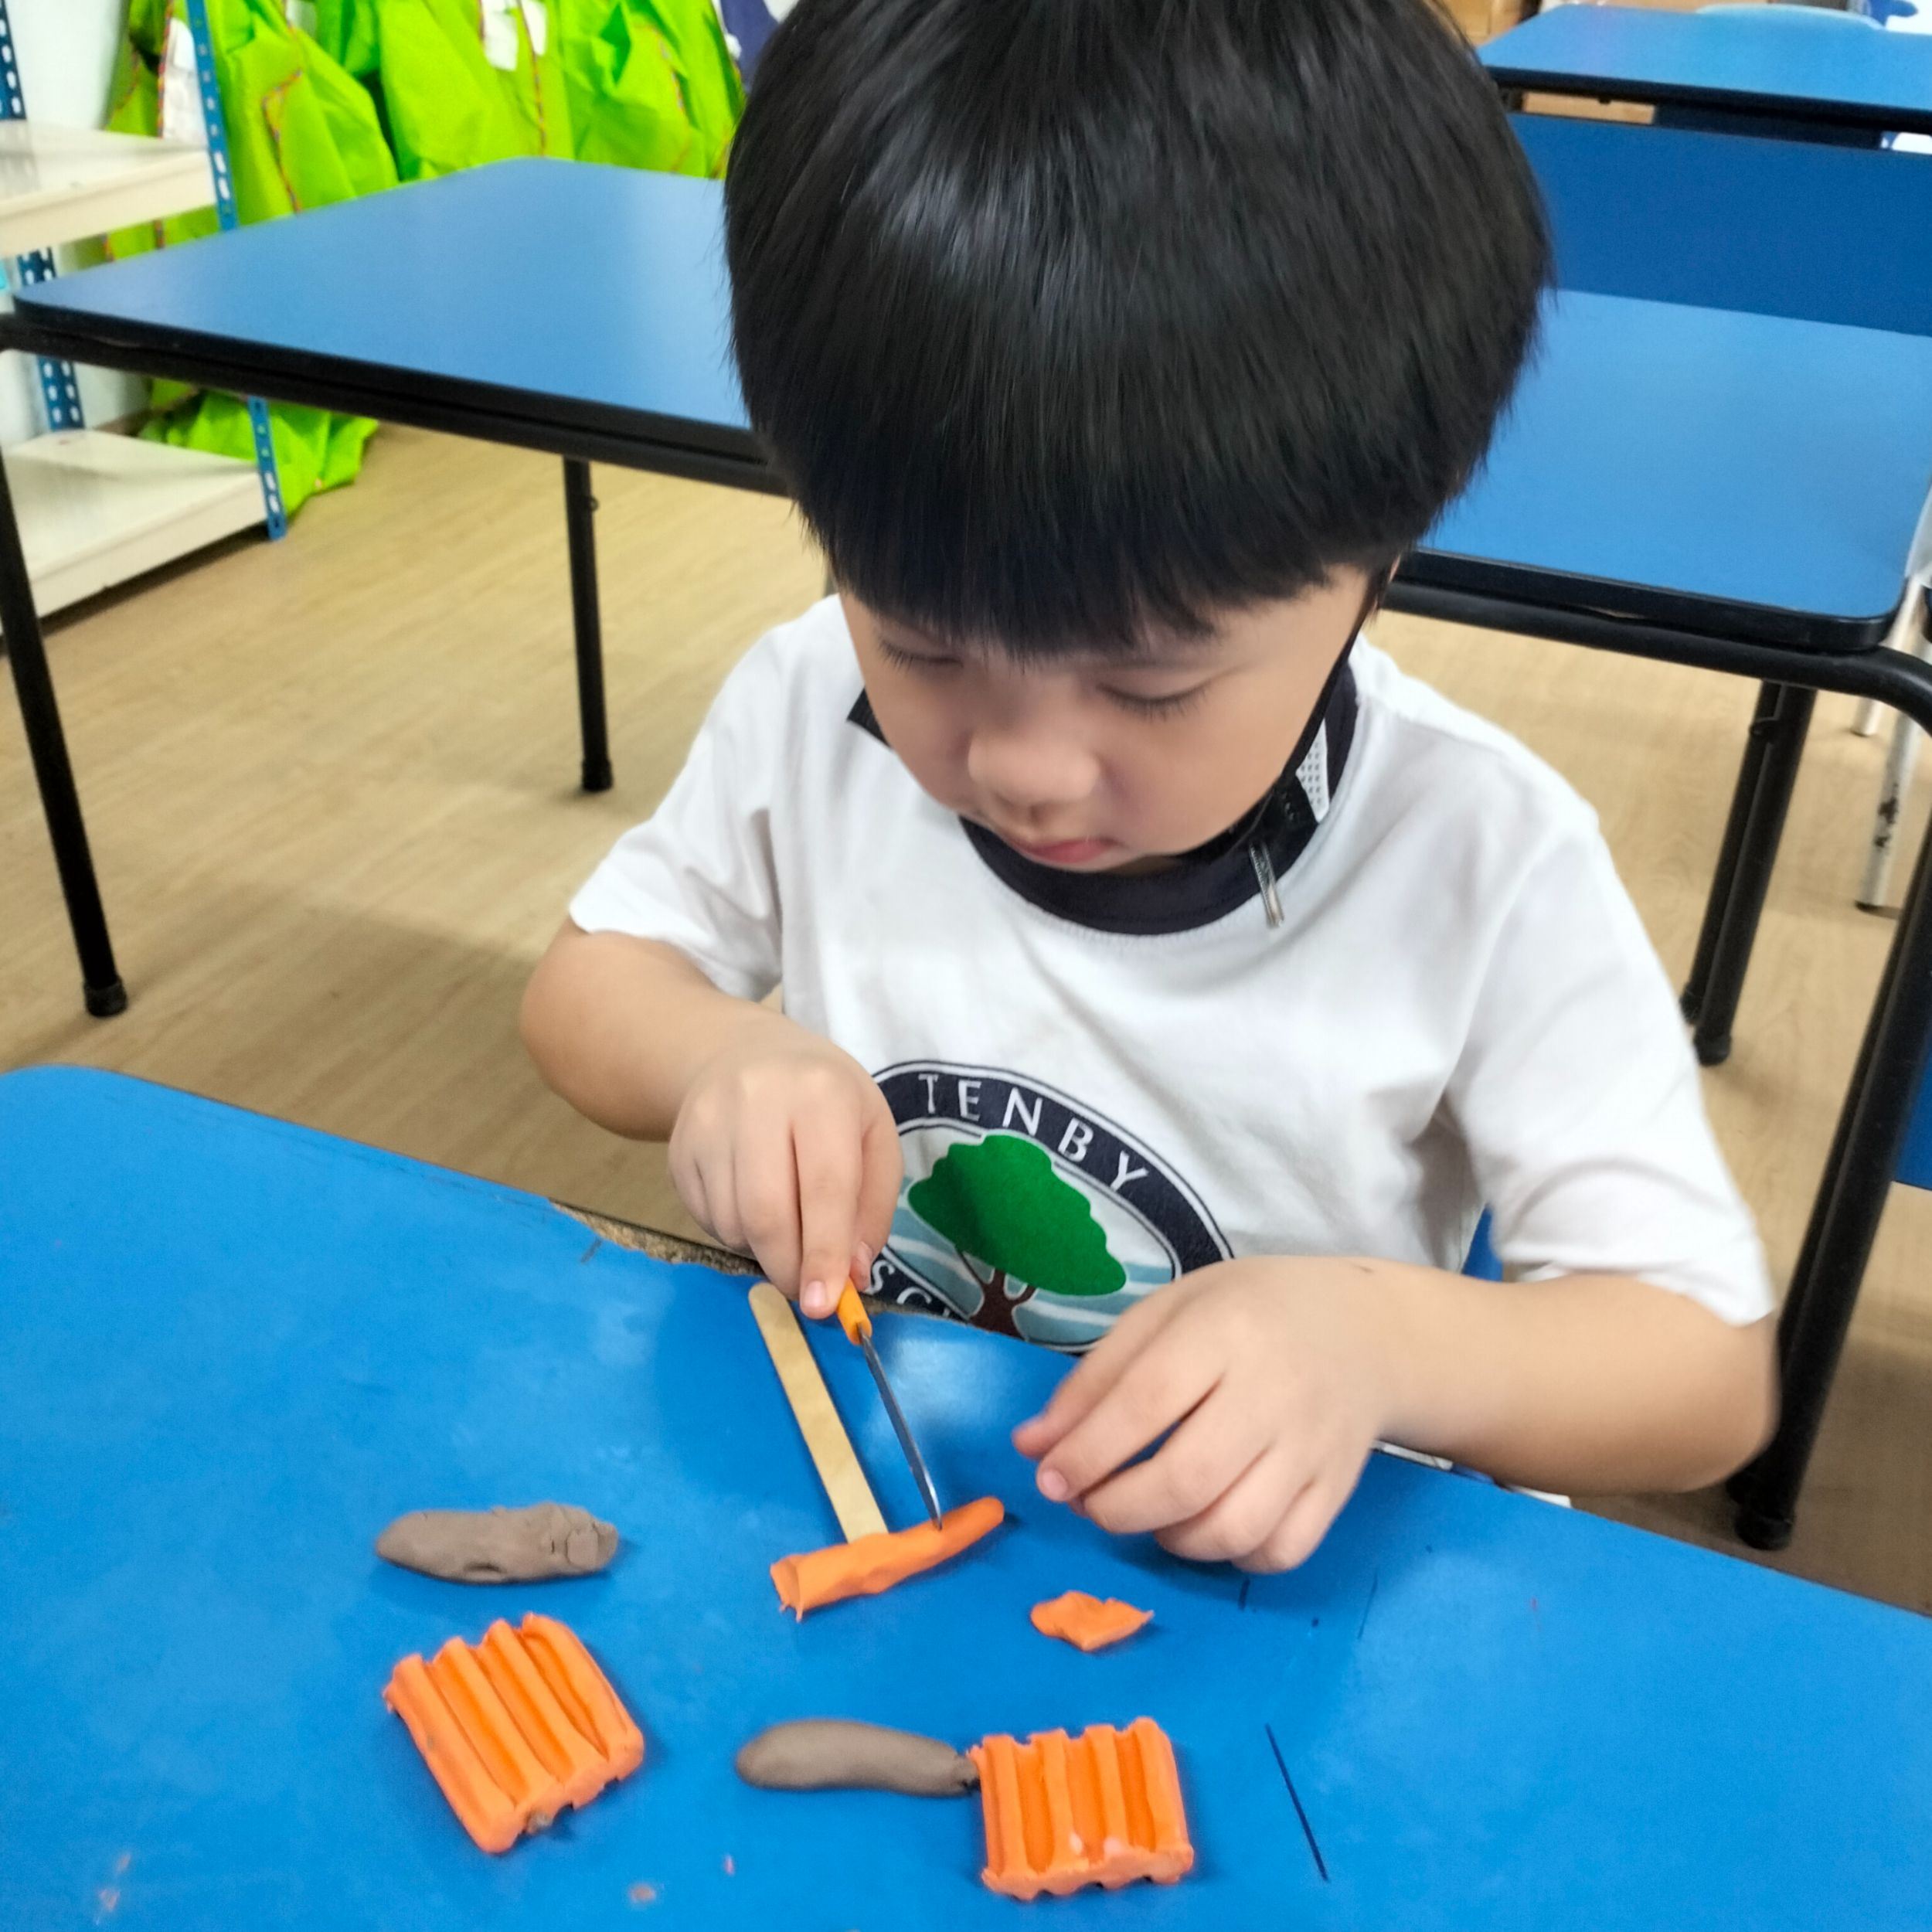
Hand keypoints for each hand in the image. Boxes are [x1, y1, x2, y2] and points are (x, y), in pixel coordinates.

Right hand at [668, 1017, 901, 1318]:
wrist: (740, 1053)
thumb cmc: (824, 1099)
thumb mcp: (872, 1135)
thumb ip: (871, 1207)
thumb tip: (852, 1276)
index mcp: (822, 1093)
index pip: (825, 1186)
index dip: (825, 1251)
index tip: (826, 1303)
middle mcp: (758, 1101)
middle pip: (767, 1212)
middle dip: (790, 1267)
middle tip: (806, 1291)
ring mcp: (709, 1123)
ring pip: (732, 1222)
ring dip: (763, 1249)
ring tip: (785, 1225)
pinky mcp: (678, 1148)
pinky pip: (705, 1218)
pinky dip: (735, 1232)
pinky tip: (752, 1204)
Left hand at [1011, 1258, 1404, 1570]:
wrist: (1364, 1329)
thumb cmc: (1246, 1313)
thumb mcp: (1167, 1315)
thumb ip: (1096, 1378)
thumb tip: (1031, 1447)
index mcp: (1224, 1330)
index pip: (1145, 1402)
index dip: (1086, 1451)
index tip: (1048, 1478)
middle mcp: (1274, 1391)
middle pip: (1187, 1477)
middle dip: (1117, 1508)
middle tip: (1088, 1503)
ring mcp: (1312, 1447)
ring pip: (1234, 1528)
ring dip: (1169, 1539)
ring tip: (1145, 1513)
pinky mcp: (1337, 1489)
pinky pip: (1280, 1550)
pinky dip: (1230, 1557)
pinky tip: (1204, 1526)